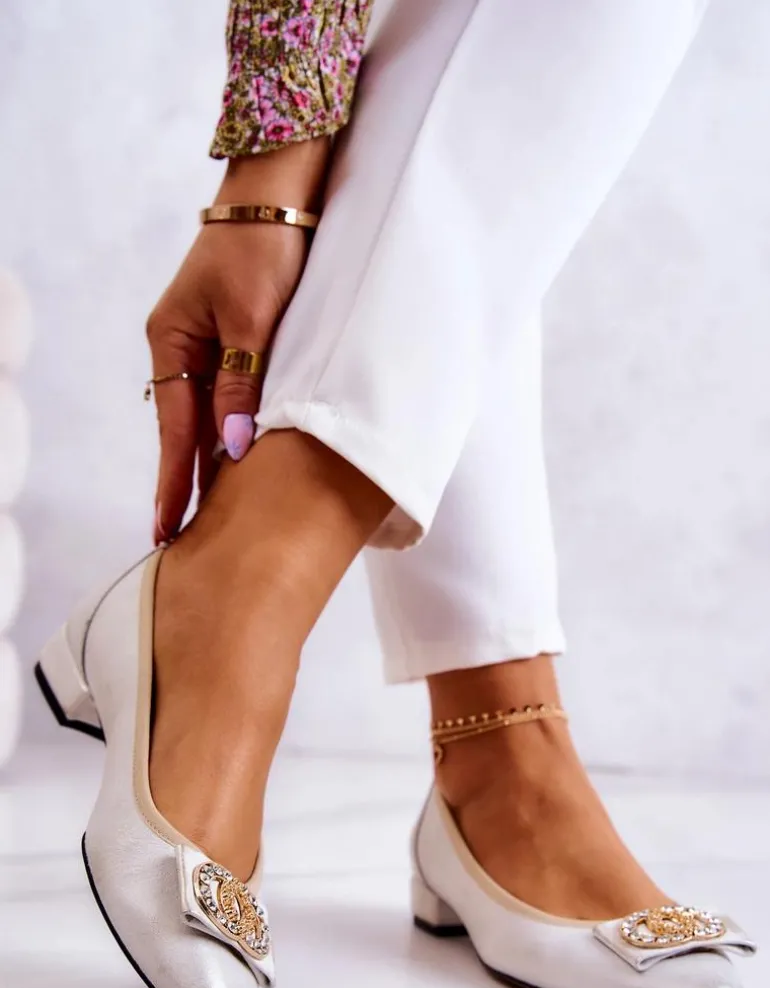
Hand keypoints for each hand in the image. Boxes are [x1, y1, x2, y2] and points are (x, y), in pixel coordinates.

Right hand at [146, 141, 330, 543]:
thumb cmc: (264, 247)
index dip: (175, 481)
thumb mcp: (252, 319)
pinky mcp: (241, 339)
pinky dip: (242, 428)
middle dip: (193, 481)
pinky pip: (236, 396)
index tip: (168, 528)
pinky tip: (249, 459)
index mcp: (173, 341)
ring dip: (221, 459)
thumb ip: (241, 384)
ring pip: (215, 415)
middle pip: (189, 428)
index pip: (174, 428)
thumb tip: (232, 447)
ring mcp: (211, 345)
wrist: (283, 192)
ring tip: (223, 514)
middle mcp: (186, 348)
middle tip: (192, 538)